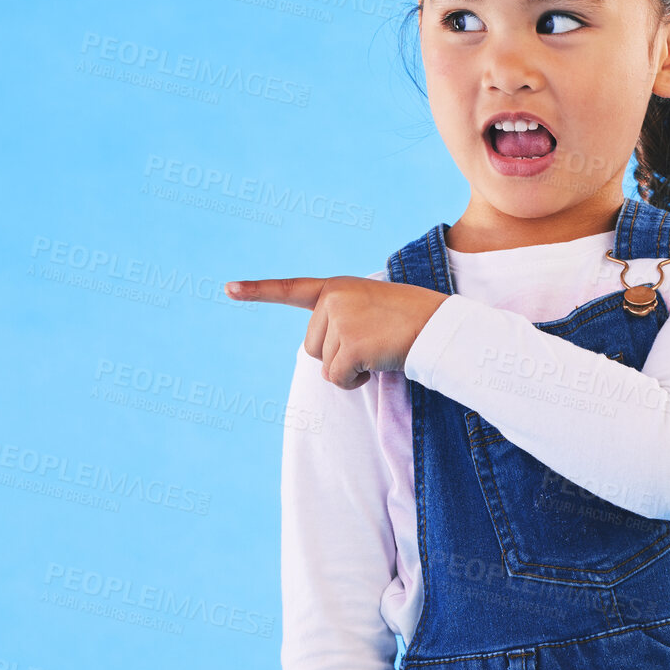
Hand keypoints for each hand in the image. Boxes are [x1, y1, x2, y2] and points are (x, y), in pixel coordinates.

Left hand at [226, 276, 448, 389]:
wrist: (442, 327)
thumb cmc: (411, 322)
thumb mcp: (371, 309)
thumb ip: (342, 321)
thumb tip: (329, 365)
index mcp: (337, 287)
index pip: (291, 289)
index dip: (257, 291)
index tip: (227, 288)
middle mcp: (334, 298)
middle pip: (311, 347)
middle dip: (337, 356)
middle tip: (372, 343)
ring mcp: (341, 319)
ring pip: (324, 366)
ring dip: (349, 370)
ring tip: (379, 350)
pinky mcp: (351, 344)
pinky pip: (337, 379)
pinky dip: (356, 382)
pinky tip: (378, 365)